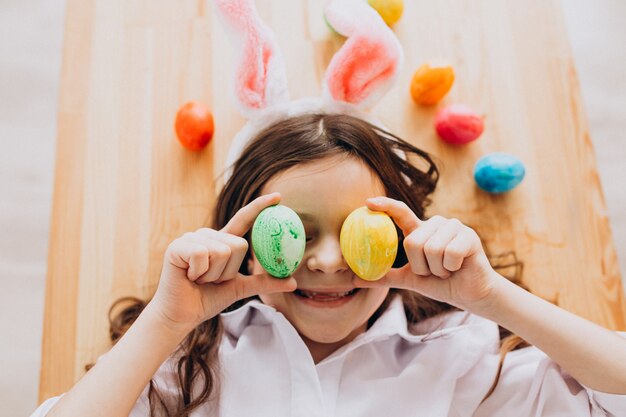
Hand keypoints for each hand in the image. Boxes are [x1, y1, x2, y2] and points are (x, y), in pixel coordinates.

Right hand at [149, 192, 296, 330]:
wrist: (181, 315)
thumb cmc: (207, 299)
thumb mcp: (240, 288)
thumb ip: (264, 282)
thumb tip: (292, 282)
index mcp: (222, 241)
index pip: (244, 219)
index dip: (260, 207)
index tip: (278, 197)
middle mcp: (208, 235)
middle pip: (239, 245)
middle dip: (228, 271)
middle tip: (211, 280)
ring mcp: (191, 238)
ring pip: (222, 251)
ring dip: (214, 275)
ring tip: (199, 279)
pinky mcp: (177, 246)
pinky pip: (203, 255)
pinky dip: (199, 273)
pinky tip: (189, 276)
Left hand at [353, 196, 499, 311]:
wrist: (471, 295)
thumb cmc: (441, 283)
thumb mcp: (409, 279)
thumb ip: (384, 276)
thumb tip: (354, 279)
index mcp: (421, 230)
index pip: (401, 213)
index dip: (385, 206)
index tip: (367, 203)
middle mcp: (436, 224)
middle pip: (413, 242)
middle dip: (421, 266)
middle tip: (434, 271)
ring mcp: (454, 227)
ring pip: (431, 249)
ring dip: (437, 269)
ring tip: (447, 270)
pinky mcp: (469, 236)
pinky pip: (449, 253)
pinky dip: (450, 268)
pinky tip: (458, 268)